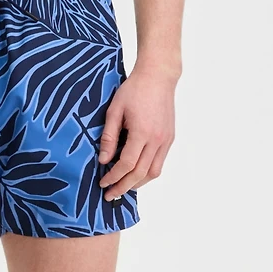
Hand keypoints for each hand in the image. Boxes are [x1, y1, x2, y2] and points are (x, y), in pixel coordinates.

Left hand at [97, 65, 176, 200]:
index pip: (127, 164)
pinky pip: (160, 162)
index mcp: (142, 132)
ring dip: (138, 183)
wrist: (158, 77)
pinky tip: (137, 172)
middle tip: (110, 195)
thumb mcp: (115, 109)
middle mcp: (157, 140)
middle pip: (140, 174)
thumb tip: (103, 160)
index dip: (114, 177)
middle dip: (124, 187)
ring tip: (123, 187)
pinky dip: (148, 172)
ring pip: (153, 172)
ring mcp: (166, 140)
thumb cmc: (134, 89)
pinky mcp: (170, 138)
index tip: (103, 183)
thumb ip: (109, 136)